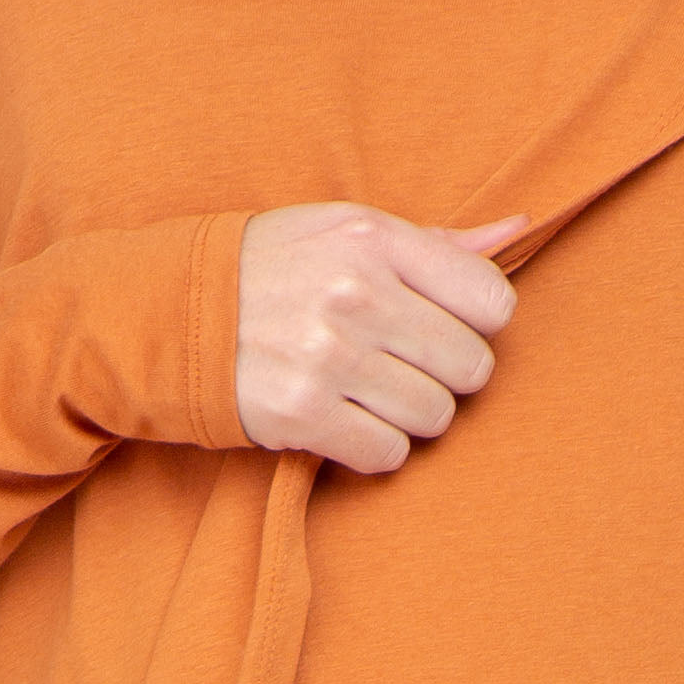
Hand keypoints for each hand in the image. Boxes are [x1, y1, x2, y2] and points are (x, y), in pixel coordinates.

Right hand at [235, 201, 528, 473]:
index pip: (491, 299)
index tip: (440, 324)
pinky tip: (342, 419)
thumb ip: (431, 241)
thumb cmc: (267, 267)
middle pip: (471, 366)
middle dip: (443, 374)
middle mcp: (356, 294)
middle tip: (399, 363)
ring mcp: (329, 356)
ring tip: (365, 390)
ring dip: (407, 413)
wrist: (166, 313)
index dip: (475, 321)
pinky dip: (372, 448)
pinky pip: (388, 454)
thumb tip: (516, 231)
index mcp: (372, 239)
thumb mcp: (341, 230)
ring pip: (435, 416)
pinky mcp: (303, 414)